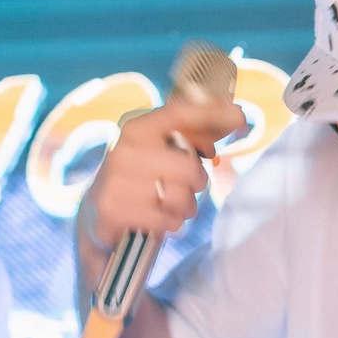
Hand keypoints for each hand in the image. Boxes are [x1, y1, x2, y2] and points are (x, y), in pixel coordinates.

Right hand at [77, 99, 249, 253]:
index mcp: (136, 128)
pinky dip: (170, 225)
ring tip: (167, 206)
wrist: (96, 218)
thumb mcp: (163, 153)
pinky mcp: (111, 210)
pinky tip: (157, 220)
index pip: (180, 113)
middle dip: (196, 185)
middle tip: (182, 188)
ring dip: (183, 208)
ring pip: (180, 198)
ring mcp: (114, 180)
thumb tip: (238, 115)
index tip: (241, 117)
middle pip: (190, 169)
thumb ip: (197, 134)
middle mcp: (123, 149)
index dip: (214, 114)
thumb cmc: (141, 182)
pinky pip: (166, 220)